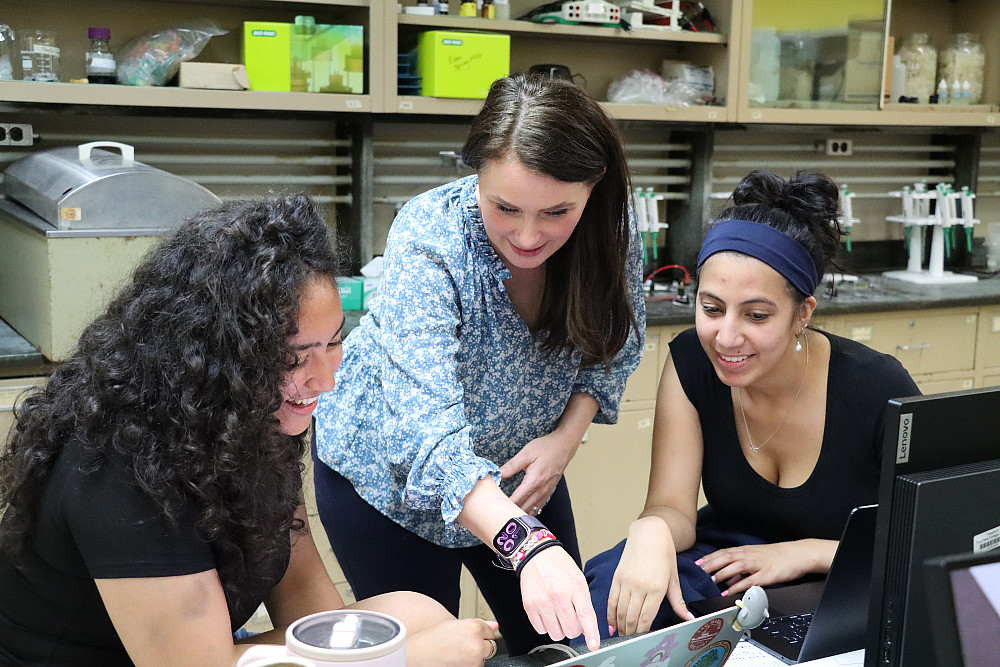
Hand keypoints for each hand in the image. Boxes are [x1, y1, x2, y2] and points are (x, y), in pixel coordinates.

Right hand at [407, 618, 498, 666]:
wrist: (416, 655)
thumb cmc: (431, 639)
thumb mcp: (453, 625)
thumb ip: (478, 625)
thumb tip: (495, 625)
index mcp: (474, 627)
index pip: (490, 632)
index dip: (480, 634)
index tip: (469, 637)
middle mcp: (477, 644)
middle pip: (490, 647)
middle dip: (480, 647)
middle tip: (462, 647)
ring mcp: (474, 660)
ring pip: (482, 660)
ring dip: (474, 659)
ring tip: (455, 655)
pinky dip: (468, 666)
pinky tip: (454, 662)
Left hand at [501, 431, 578, 514]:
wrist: (565, 446)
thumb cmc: (546, 447)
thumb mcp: (526, 453)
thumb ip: (512, 465)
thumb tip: (499, 474)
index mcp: (534, 481)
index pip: (517, 500)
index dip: (505, 506)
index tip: (494, 509)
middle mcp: (541, 490)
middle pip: (523, 508)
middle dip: (510, 513)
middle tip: (497, 514)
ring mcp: (546, 492)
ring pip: (532, 511)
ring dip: (520, 514)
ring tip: (507, 515)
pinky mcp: (549, 492)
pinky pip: (538, 507)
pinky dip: (529, 512)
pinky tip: (521, 511)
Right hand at [518, 545, 600, 650]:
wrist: (537, 555)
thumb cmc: (560, 567)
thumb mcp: (579, 581)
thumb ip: (584, 604)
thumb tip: (586, 629)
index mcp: (575, 588)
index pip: (585, 615)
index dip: (591, 633)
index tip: (594, 645)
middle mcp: (558, 596)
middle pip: (571, 630)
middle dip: (574, 627)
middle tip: (570, 615)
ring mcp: (542, 602)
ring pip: (556, 634)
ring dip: (559, 628)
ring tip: (557, 612)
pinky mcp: (529, 606)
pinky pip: (541, 629)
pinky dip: (546, 625)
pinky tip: (547, 612)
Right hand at [607, 517, 692, 635]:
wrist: (649, 533)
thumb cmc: (664, 553)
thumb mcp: (673, 578)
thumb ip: (678, 601)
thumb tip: (688, 617)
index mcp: (656, 587)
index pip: (646, 617)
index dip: (643, 632)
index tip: (643, 639)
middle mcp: (639, 586)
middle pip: (631, 617)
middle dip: (631, 633)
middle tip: (631, 641)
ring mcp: (626, 581)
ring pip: (620, 611)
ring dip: (621, 626)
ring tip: (623, 636)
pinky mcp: (617, 577)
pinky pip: (612, 600)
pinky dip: (610, 614)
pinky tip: (612, 624)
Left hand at [696, 539, 835, 596]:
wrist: (798, 554)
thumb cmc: (777, 556)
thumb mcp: (756, 559)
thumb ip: (741, 569)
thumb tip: (727, 580)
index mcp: (746, 550)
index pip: (723, 552)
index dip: (709, 558)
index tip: (696, 564)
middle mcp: (750, 555)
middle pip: (726, 557)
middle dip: (710, 564)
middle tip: (698, 572)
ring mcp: (759, 564)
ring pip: (736, 566)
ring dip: (722, 573)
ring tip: (711, 580)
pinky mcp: (768, 574)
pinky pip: (751, 580)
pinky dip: (739, 585)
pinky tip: (731, 591)